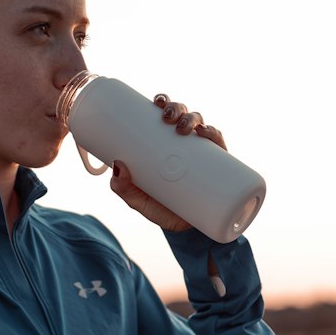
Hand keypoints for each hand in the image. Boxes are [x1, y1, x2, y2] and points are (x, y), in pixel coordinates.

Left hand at [109, 94, 227, 231]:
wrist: (186, 232)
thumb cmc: (161, 210)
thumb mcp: (138, 200)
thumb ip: (123, 188)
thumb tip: (117, 166)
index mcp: (165, 143)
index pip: (165, 115)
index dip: (163, 101)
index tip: (156, 101)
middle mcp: (184, 143)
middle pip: (182, 114)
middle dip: (176, 108)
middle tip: (167, 117)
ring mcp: (202, 152)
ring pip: (200, 123)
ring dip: (193, 118)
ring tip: (183, 128)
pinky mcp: (218, 164)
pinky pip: (218, 143)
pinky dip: (214, 134)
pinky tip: (207, 132)